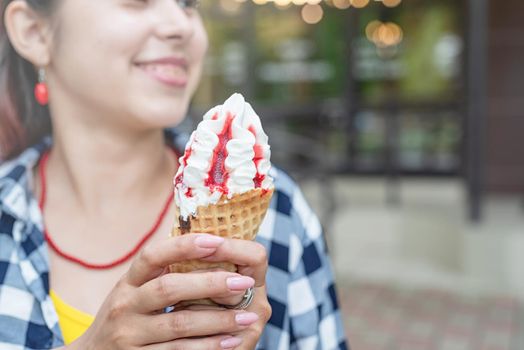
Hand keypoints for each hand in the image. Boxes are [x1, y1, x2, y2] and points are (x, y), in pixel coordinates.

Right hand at [69, 234, 260, 349]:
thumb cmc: (127, 316)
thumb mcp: (134, 290)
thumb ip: (161, 273)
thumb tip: (209, 245)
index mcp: (128, 282)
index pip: (152, 256)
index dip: (183, 246)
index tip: (216, 241)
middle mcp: (125, 305)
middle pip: (168, 288)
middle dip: (210, 284)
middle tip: (244, 283)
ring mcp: (130, 335)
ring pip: (179, 324)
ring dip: (218, 320)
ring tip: (247, 317)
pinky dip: (207, 346)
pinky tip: (231, 340)